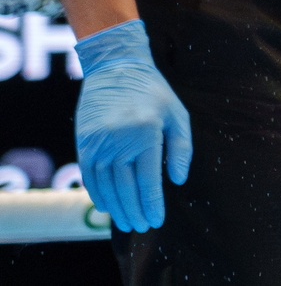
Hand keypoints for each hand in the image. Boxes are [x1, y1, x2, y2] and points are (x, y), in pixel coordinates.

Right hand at [73, 20, 191, 232]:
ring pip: (106, 187)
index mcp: (145, 134)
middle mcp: (118, 141)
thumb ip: (181, 148)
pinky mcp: (84, 144)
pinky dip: (98, 194)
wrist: (115, 69)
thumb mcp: (177, 114)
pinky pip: (90, 177)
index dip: (152, 204)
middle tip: (143, 226)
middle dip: (135, 211)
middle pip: (126, 188)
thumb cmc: (154, 93)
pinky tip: (107, 206)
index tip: (157, 220)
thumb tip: (177, 180)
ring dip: (116, 208)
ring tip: (127, 222)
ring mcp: (98, 144)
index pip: (148, 180)